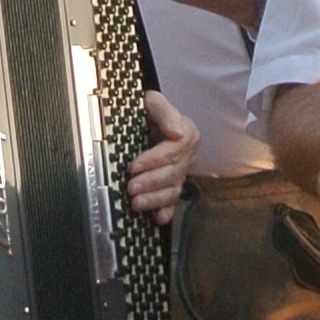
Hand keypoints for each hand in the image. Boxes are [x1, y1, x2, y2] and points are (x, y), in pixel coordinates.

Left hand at [129, 91, 198, 221]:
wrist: (147, 119)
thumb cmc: (149, 110)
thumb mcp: (154, 101)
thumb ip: (164, 111)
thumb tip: (176, 131)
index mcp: (187, 133)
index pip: (175, 149)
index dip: (155, 159)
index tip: (135, 166)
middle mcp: (187, 155)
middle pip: (174, 172)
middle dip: (152, 182)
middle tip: (132, 187)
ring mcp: (181, 171)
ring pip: (173, 189)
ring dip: (156, 199)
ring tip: (137, 203)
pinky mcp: (173, 183)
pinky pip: (174, 200)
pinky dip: (167, 210)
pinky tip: (158, 218)